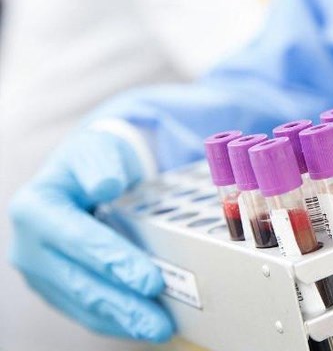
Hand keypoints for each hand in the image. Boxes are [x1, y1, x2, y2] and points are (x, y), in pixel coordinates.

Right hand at [8, 129, 174, 341]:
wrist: (79, 176)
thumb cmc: (90, 162)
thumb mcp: (96, 150)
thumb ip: (100, 165)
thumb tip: (107, 185)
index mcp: (34, 208)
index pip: (80, 240)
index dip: (116, 262)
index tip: (151, 281)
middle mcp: (28, 245)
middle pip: (81, 281)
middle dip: (124, 304)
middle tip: (159, 321)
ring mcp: (38, 272)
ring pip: (82, 303)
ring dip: (122, 319)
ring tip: (157, 329)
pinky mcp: (52, 288)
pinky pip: (83, 310)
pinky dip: (113, 320)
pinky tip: (139, 326)